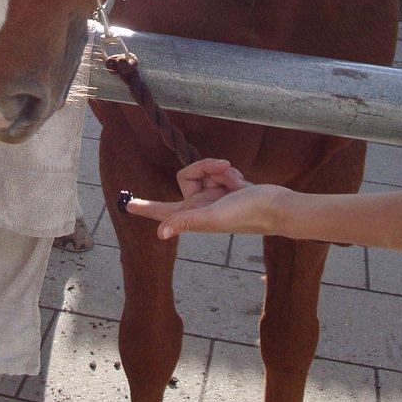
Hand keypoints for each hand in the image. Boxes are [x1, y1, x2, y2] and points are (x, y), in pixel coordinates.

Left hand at [126, 158, 287, 239]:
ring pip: (205, 170)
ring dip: (221, 171)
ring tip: (237, 182)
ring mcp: (212, 197)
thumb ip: (186, 222)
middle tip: (225, 168)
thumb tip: (160, 234)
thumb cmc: (245, 213)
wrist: (275, 205)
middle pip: (186, 175)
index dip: (144, 207)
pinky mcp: (224, 188)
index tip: (127, 204)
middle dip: (206, 167)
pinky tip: (242, 182)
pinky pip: (220, 171)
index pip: (161, 212)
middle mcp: (199, 206)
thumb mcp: (213, 217)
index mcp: (191, 216)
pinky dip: (231, 173)